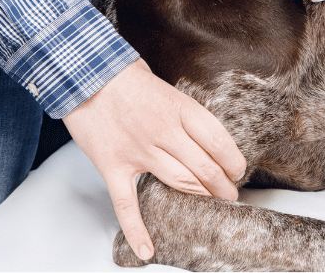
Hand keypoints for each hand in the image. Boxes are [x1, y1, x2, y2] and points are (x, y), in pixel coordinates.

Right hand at [63, 58, 245, 261]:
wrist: (86, 74)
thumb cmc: (128, 78)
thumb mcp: (167, 88)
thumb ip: (185, 114)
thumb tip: (205, 138)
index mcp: (181, 109)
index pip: (219, 141)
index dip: (233, 161)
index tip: (238, 170)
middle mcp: (165, 132)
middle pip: (203, 167)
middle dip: (222, 185)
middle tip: (230, 195)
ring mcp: (139, 151)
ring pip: (178, 182)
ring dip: (200, 198)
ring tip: (213, 206)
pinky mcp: (113, 166)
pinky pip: (127, 204)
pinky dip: (138, 229)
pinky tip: (148, 249)